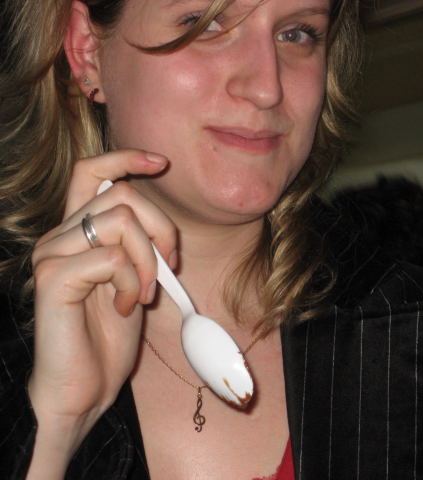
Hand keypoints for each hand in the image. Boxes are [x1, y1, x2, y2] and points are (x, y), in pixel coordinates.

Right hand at [27, 150, 175, 465]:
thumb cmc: (108, 336)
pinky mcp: (54, 278)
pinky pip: (113, 258)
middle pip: (122, 194)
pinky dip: (132, 283)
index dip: (125, 158)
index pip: (92, 172)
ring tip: (143, 295)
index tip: (160, 163)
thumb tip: (165, 228)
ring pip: (121, 222)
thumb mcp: (134, 281)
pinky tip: (126, 308)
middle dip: (162, 229)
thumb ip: (140, 248)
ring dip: (148, 262)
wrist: (84, 386)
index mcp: (77, 232)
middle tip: (168, 267)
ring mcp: (52, 254)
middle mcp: (59, 236)